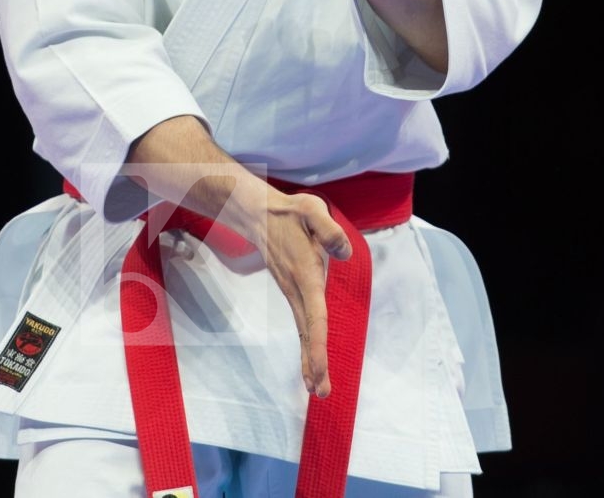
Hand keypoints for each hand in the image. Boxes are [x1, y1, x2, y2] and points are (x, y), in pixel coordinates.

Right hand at [251, 189, 353, 397]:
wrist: (258, 214)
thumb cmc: (290, 213)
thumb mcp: (312, 211)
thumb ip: (329, 231)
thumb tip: (345, 253)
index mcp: (306, 275)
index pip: (314, 315)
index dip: (317, 344)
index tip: (320, 369)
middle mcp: (297, 289)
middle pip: (306, 332)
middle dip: (313, 364)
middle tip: (322, 392)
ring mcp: (292, 293)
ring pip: (303, 331)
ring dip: (309, 360)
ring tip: (317, 389)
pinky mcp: (293, 292)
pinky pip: (302, 324)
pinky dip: (306, 345)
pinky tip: (310, 362)